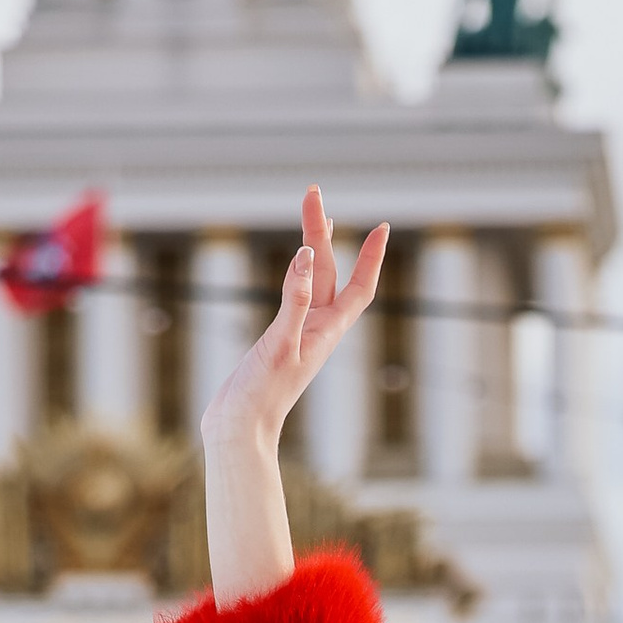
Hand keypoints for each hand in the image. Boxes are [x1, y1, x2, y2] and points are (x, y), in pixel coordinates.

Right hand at [200, 184, 388, 463]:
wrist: (240, 429)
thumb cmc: (262, 393)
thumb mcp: (281, 342)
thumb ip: (295, 299)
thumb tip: (307, 256)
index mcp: (328, 332)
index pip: (359, 287)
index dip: (372, 257)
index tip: (383, 226)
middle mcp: (319, 331)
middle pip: (328, 273)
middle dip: (321, 233)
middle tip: (312, 193)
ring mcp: (299, 335)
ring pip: (312, 282)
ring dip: (313, 248)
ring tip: (316, 216)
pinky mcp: (279, 341)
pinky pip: (294, 297)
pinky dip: (296, 274)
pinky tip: (295, 265)